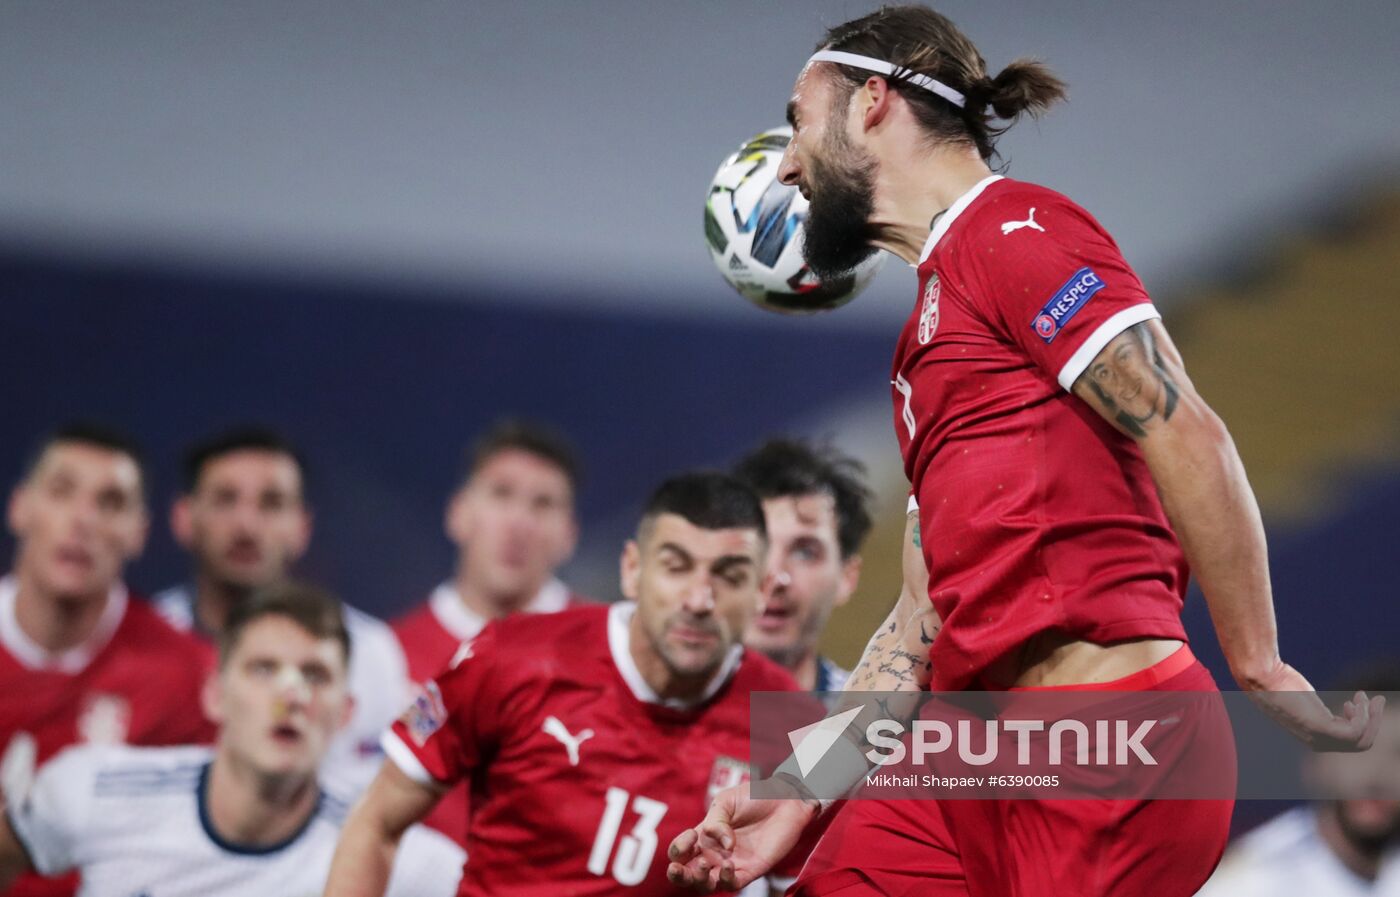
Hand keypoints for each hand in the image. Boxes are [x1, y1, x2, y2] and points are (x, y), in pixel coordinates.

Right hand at [666, 780, 817, 891]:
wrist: (785, 798)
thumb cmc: (754, 796)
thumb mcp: (727, 801)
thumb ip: (716, 821)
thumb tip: (722, 846)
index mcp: (704, 835)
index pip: (681, 851)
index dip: (678, 848)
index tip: (691, 834)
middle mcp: (714, 853)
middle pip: (688, 874)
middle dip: (677, 875)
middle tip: (677, 869)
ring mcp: (731, 863)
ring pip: (707, 885)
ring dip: (699, 880)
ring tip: (705, 864)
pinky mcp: (751, 870)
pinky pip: (732, 884)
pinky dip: (726, 879)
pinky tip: (728, 864)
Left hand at [1247, 663, 1385, 751]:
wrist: (1262, 676)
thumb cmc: (1279, 683)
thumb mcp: (1305, 702)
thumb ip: (1320, 711)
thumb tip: (1344, 709)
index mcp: (1314, 739)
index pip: (1351, 744)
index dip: (1364, 725)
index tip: (1358, 702)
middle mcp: (1316, 743)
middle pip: (1361, 744)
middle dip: (1374, 722)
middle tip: (1376, 699)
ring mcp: (1317, 737)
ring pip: (1361, 739)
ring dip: (1371, 717)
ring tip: (1363, 696)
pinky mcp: (1317, 727)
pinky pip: (1354, 731)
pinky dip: (1361, 715)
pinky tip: (1353, 699)